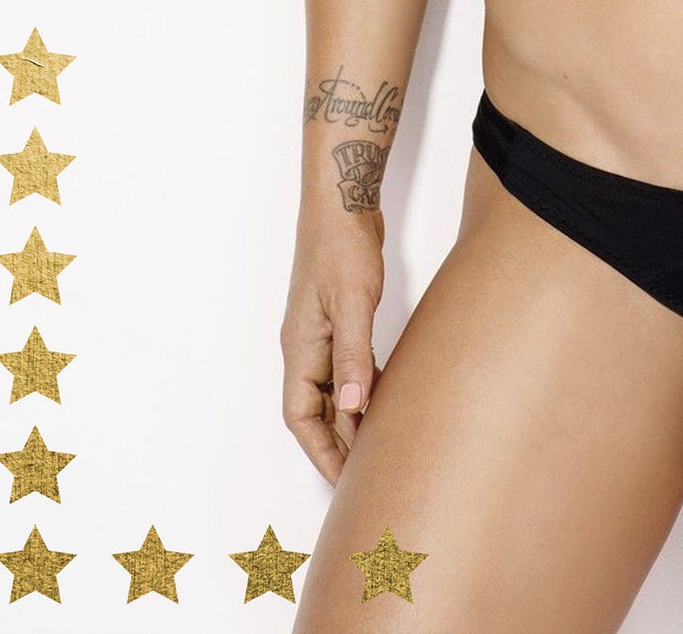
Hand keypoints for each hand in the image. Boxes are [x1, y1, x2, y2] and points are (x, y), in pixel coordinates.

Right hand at [280, 209, 384, 484]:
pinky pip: (345, 367)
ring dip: (350, 417)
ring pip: (331, 389)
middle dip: (336, 443)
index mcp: (299, 348)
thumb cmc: (341, 247)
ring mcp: (320, 333)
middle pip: (315, 409)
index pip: (301, 416)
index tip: (344, 478)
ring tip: (378, 444)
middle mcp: (304, 346)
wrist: (342, 203)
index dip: (320, 450)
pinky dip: (361, 387)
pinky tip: (382, 396)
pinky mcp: (338, 319)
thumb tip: (355, 407)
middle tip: (367, 471)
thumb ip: (353, 355)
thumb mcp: (352, 303)